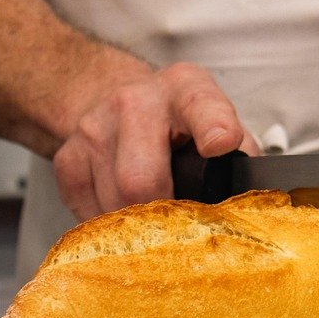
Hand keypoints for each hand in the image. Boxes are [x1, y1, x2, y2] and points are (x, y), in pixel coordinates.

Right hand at [52, 62, 259, 219]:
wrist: (122, 101)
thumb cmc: (183, 123)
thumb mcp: (218, 122)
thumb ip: (239, 155)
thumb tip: (251, 204)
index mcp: (187, 89)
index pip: (202, 106)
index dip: (213, 126)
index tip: (221, 144)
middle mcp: (136, 102)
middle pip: (142, 178)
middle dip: (165, 214)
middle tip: (184, 227)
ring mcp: (95, 128)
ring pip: (114, 202)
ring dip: (140, 225)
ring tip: (158, 220)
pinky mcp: (67, 157)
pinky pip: (88, 211)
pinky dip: (112, 225)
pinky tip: (128, 214)